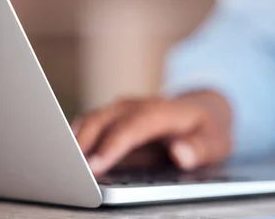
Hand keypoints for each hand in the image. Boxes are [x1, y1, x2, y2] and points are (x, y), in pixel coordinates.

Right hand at [71, 90, 231, 176]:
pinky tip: (64, 156)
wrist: (204, 111)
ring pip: (94, 118)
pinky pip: (92, 124)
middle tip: (66, 170)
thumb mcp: (216, 142)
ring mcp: (125, 109)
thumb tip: (181, 154)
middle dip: (84, 142)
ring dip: (74, 139)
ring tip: (58, 164)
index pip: (135, 125)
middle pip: (106, 118)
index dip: (114, 145)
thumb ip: (200, 148)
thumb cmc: (208, 130)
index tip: (95, 166)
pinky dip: (76, 138)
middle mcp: (140, 105)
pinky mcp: (116, 118)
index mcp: (164, 111)